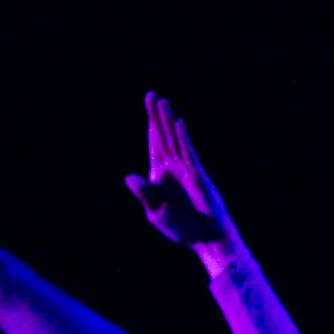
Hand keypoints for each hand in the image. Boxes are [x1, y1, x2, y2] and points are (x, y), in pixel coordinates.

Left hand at [124, 92, 238, 251]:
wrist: (204, 239)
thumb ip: (144, 193)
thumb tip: (129, 176)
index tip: (148, 106)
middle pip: (163, 135)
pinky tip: (178, 125)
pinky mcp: (198, 176)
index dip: (150, 125)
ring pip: (175, 140)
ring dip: (168, 122)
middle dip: (157, 115)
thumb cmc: (181, 228)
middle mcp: (174, 167)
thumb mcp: (154, 212)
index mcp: (161, 174)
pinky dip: (183, 139)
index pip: (154, 144)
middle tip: (151, 94)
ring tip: (163, 103)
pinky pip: (189, 154)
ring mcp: (186, 169)